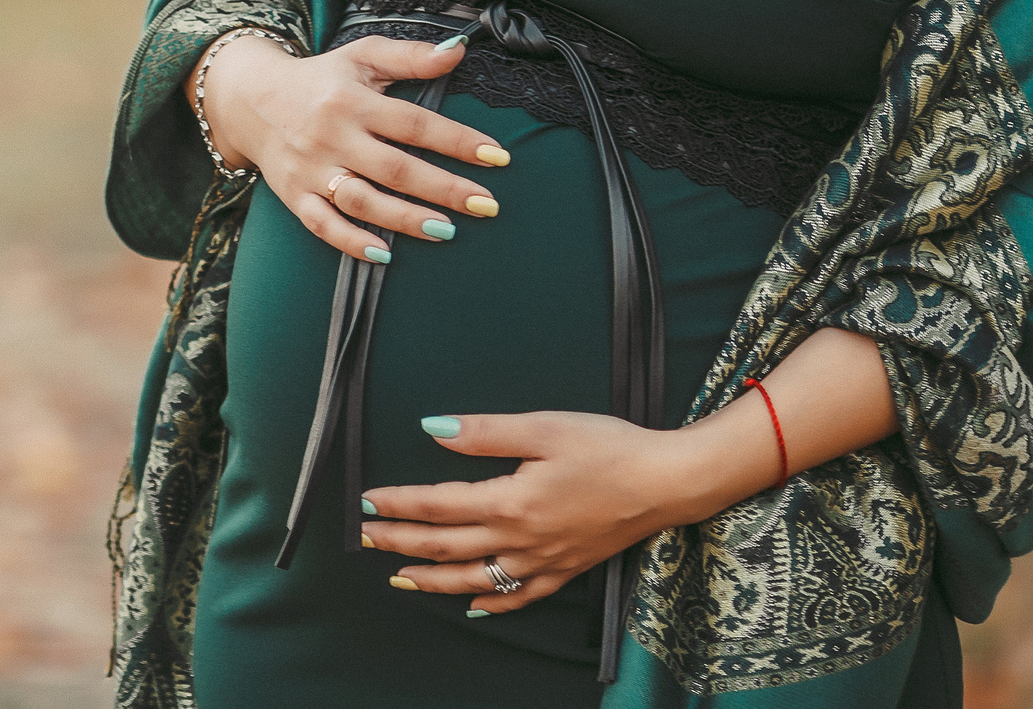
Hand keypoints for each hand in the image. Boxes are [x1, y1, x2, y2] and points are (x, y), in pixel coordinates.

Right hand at [195, 33, 508, 257]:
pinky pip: (322, 225)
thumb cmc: (320, 79)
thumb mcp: (362, 56)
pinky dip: (351, 241)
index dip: (458, 140)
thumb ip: (411, 56)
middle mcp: (332, 136)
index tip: (498, 156)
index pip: (414, 123)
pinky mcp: (294, 195)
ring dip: (406, 219)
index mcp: (353, 100)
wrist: (250, 98)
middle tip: (488, 205)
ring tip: (448, 231)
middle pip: (395, 168)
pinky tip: (385, 254)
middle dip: (445, 188)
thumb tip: (459, 50)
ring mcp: (311, 168)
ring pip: (362, 201)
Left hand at [358, 408, 774, 613]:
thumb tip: (432, 428)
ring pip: (476, 579)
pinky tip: (472, 606)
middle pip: (447, 546)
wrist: (666, 482)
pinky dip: (492, 604)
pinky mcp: (567, 570)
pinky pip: (521, 597)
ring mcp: (544, 561)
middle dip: (401, 542)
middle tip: (366, 539)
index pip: (439, 505)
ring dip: (434, 580)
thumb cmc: (608, 447)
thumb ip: (483, 432)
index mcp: (511, 501)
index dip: (398, 504)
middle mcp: (522, 539)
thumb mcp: (543, 426)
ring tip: (400, 578)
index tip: (366, 500)